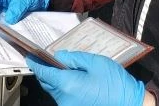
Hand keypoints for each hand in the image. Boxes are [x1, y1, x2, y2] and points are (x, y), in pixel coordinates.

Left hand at [26, 50, 146, 105]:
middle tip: (46, 59)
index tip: (30, 57)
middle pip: (47, 83)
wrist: (129, 104)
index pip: (44, 73)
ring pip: (54, 90)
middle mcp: (64, 98)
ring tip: (65, 68)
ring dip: (55, 79)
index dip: (35, 64)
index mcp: (67, 84)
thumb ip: (74, 58)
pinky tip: (73, 79)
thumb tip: (59, 56)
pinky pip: (63, 96)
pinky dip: (63, 87)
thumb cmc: (114, 83)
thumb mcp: (95, 62)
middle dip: (45, 71)